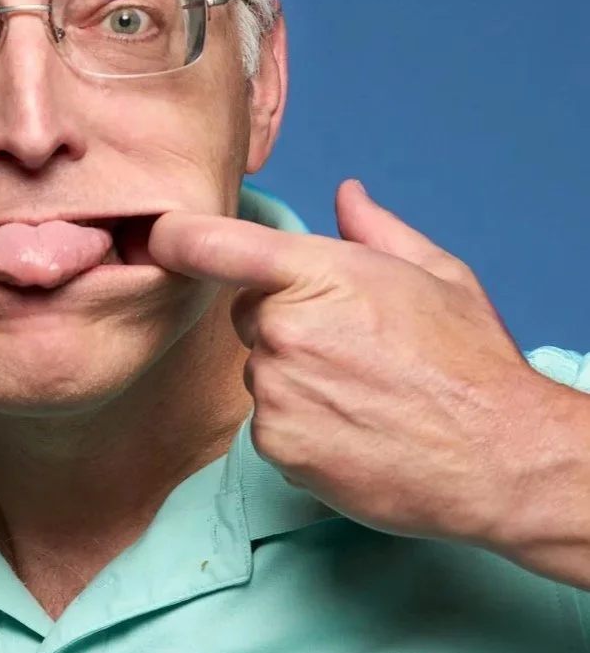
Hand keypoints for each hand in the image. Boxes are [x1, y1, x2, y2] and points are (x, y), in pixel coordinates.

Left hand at [149, 181, 550, 546]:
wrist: (495, 456)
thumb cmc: (471, 364)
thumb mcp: (437, 274)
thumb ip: (377, 231)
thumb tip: (346, 196)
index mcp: (318, 273)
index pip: (212, 245)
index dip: (175, 239)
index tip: (156, 238)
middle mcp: (284, 328)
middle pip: (248, 316)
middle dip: (285, 324)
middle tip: (351, 348)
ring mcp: (275, 391)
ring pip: (262, 375)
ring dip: (294, 382)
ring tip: (361, 395)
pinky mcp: (275, 445)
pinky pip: (269, 426)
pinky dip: (300, 429)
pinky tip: (352, 432)